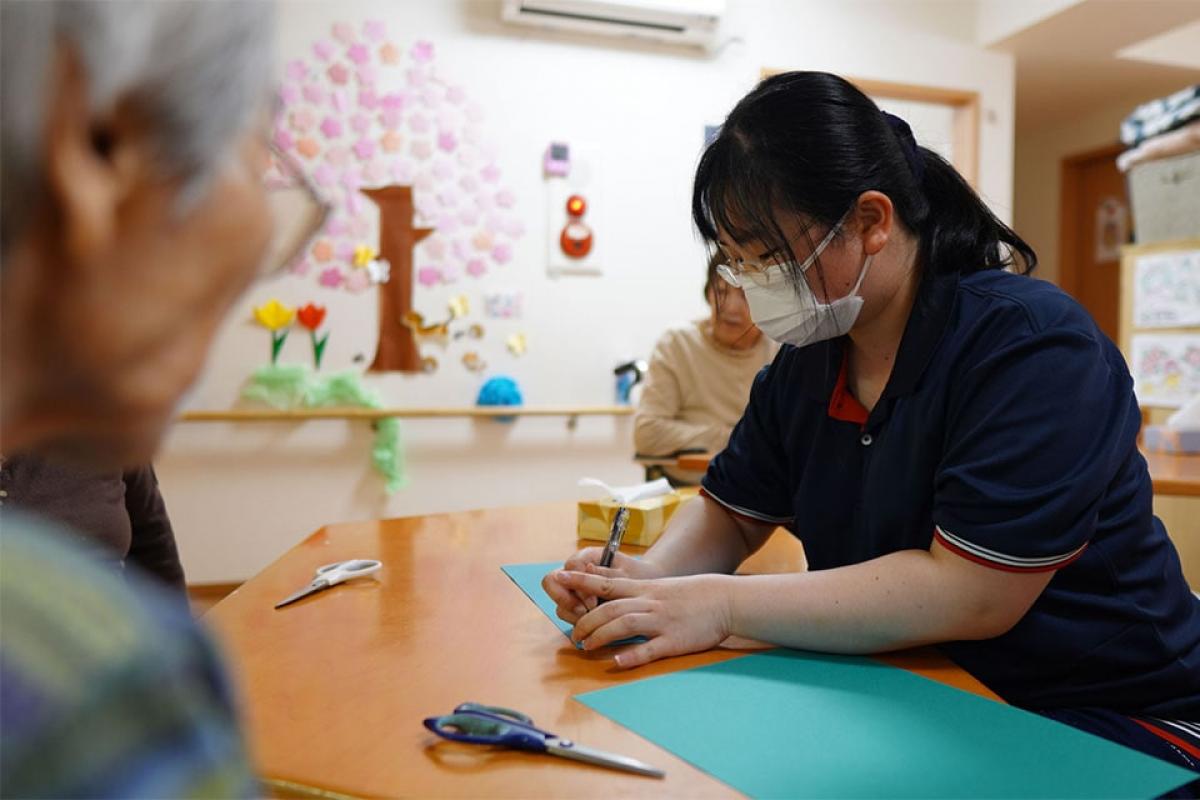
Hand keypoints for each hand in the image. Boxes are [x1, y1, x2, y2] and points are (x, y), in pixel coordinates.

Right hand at [541, 548, 664, 624]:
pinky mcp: (576, 604)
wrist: (649, 588)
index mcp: (587, 556)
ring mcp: (574, 588)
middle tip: (585, 613)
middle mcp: (576, 571)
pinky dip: (576, 621)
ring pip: (558, 601)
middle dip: (565, 600)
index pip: (569, 568)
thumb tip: (586, 570)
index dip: (578, 586)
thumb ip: (607, 574)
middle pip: (551, 582)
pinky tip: (593, 628)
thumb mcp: (629, 573)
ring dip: (572, 614)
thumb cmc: (640, 576)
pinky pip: (566, 613)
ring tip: (593, 623)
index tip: (593, 602)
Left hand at [552, 570, 733, 668]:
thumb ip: (632, 589)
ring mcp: (661, 621)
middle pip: (610, 607)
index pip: (606, 582)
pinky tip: (617, 661)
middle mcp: (649, 602)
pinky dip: (632, 655)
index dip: (580, 581)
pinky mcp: (674, 640)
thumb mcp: (658, 586)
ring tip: (586, 647)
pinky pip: (650, 649)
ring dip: (602, 635)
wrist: (724, 600)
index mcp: (644, 589)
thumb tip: (604, 588)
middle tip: (573, 634)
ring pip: (625, 624)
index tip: (558, 578)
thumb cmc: (689, 595)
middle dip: (587, 620)